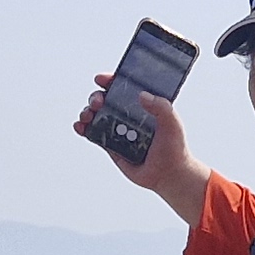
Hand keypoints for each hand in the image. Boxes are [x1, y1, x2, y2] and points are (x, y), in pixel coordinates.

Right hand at [72, 75, 210, 219]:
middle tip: (98, 102)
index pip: (124, 87)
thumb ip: (161, 107)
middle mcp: (128, 115)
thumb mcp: (172, 124)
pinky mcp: (110, 146)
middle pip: (106, 99)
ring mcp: (117, 130)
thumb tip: (142, 95)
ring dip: (87, 111)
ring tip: (87, 115)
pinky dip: (83, 128)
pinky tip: (79, 127)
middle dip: (96, 97)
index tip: (102, 79)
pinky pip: (93, 134)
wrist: (168, 176)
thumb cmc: (174, 148)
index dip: (111, 81)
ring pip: (96, 115)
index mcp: (142, 105)